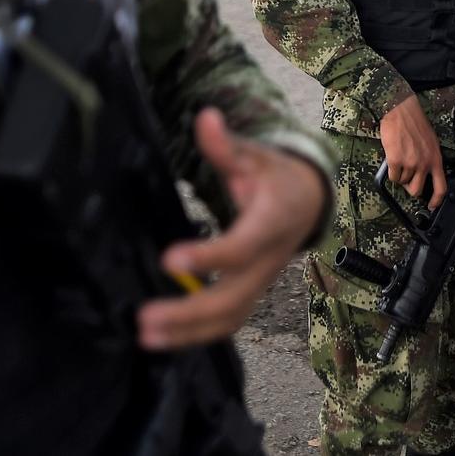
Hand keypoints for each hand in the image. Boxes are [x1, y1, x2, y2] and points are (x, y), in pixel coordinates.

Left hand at [138, 108, 327, 349]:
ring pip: (230, 317)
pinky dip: (197, 334)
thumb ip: (226, 145)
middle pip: (232, 298)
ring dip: (189, 333)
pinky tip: (164, 338)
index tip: (168, 259)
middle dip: (189, 313)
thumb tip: (205, 117)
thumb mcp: (256, 155)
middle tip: (145, 318)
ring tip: (146, 337)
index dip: (208, 257)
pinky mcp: (251, 292)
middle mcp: (268, 260)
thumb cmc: (277, 177)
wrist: (309, 202)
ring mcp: (261, 281)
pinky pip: (227, 320)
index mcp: (272, 223)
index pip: (241, 248)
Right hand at [379, 96, 446, 208]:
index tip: (432, 205)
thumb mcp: (431, 142)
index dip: (436, 200)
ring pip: (402, 182)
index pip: (441, 187)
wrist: (401, 111)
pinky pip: (393, 177)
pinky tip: (393, 159)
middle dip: (410, 188)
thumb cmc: (415, 123)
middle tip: (407, 179)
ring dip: (400, 175)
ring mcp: (410, 163)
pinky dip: (391, 172)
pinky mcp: (395, 161)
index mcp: (436, 159)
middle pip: (417, 190)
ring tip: (400, 160)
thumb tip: (426, 173)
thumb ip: (430, 159)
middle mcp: (424, 163)